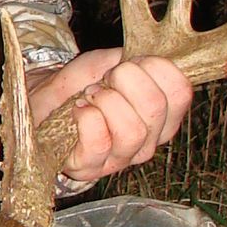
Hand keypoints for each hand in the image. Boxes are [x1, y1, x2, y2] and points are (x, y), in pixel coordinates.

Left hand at [22, 48, 193, 186]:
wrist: (45, 99)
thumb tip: (152, 58)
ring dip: (105, 101)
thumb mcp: (113, 61)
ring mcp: (122, 159)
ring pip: (132, 130)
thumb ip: (137, 59)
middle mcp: (150, 141)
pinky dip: (85, 117)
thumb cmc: (83, 83)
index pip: (180, 91)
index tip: (127, 65)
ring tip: (89, 97)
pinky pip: (99, 141)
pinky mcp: (92, 168)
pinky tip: (77, 111)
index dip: (152, 67)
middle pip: (156, 107)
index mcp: (164, 115)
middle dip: (124, 81)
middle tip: (105, 81)